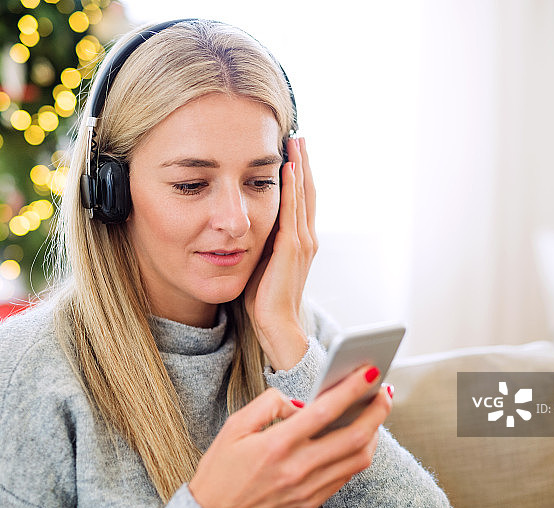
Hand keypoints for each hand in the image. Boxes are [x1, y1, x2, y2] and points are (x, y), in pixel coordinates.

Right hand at [188, 365, 392, 507]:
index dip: (353, 389)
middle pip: (355, 437)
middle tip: (385, 391)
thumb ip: (268, 404)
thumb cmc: (221, 470)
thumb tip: (300, 403)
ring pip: (358, 459)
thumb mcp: (234, 426)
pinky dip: (359, 454)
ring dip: (374, 432)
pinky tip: (357, 438)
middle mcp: (298, 469)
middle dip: (377, 410)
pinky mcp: (312, 502)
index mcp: (277, 445)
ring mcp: (308, 489)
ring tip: (374, 413)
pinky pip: (346, 476)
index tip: (370, 372)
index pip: (326, 411)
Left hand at [244, 138, 316, 370]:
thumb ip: (262, 243)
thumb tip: (246, 226)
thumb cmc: (267, 300)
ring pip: (303, 195)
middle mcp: (307, 238)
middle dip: (303, 162)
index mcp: (300, 241)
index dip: (299, 175)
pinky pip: (292, 210)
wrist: (277, 326)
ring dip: (300, 166)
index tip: (293, 151)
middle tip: (299, 136)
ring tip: (296, 142)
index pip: (301, 200)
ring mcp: (302, 242)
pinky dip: (292, 187)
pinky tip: (288, 168)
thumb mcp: (264, 264)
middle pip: (308, 191)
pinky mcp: (292, 248)